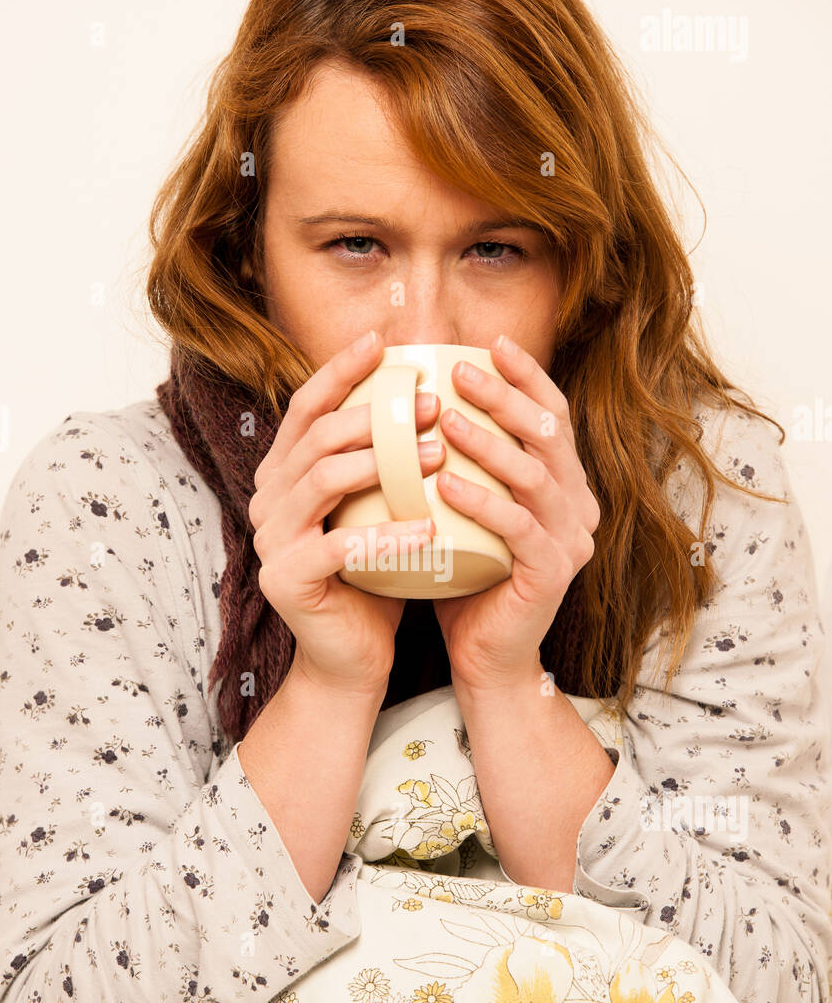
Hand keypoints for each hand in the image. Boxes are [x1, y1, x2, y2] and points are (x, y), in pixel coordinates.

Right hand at [248, 330, 439, 693]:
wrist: (352, 658)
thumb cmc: (374, 578)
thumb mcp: (380, 509)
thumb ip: (385, 461)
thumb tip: (433, 397)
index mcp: (284, 474)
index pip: (307, 408)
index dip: (340, 370)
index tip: (384, 343)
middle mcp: (266, 500)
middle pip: (316, 438)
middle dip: (376, 414)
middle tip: (433, 405)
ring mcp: (270, 539)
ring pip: (321, 480)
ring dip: (384, 463)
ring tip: (436, 456)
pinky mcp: (286, 579)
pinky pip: (337, 546)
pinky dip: (386, 536)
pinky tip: (427, 531)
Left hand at [430, 334, 600, 690]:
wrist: (485, 658)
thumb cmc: (467, 579)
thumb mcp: (467, 511)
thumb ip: (464, 462)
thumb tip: (422, 399)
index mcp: (565, 485)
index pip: (552, 415)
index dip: (525, 376)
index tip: (488, 344)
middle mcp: (580, 507)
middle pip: (548, 433)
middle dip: (505, 395)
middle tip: (458, 371)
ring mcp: (572, 541)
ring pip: (536, 474)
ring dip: (489, 442)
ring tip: (443, 420)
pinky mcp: (553, 573)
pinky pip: (519, 526)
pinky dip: (482, 500)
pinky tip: (445, 483)